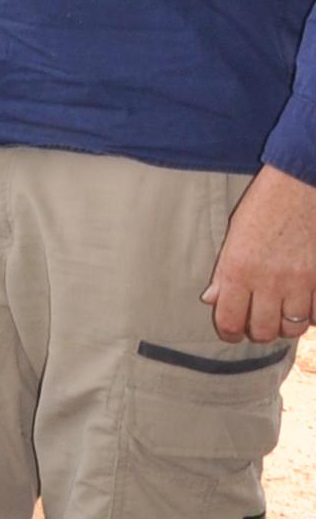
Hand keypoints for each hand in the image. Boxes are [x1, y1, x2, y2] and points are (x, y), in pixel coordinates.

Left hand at [203, 165, 315, 344]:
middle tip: (259, 324)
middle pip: (264, 331)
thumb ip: (224, 271)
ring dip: (286, 326)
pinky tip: (306, 307)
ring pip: (292, 327)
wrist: (302, 184)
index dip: (230, 333)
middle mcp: (268, 282)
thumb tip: (212, 299)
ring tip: (282, 315)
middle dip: (259, 333)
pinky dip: (312, 317)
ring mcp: (299, 282)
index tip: (232, 333)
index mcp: (239, 271)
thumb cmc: (265, 205)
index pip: (230, 321)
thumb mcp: (234, 234)